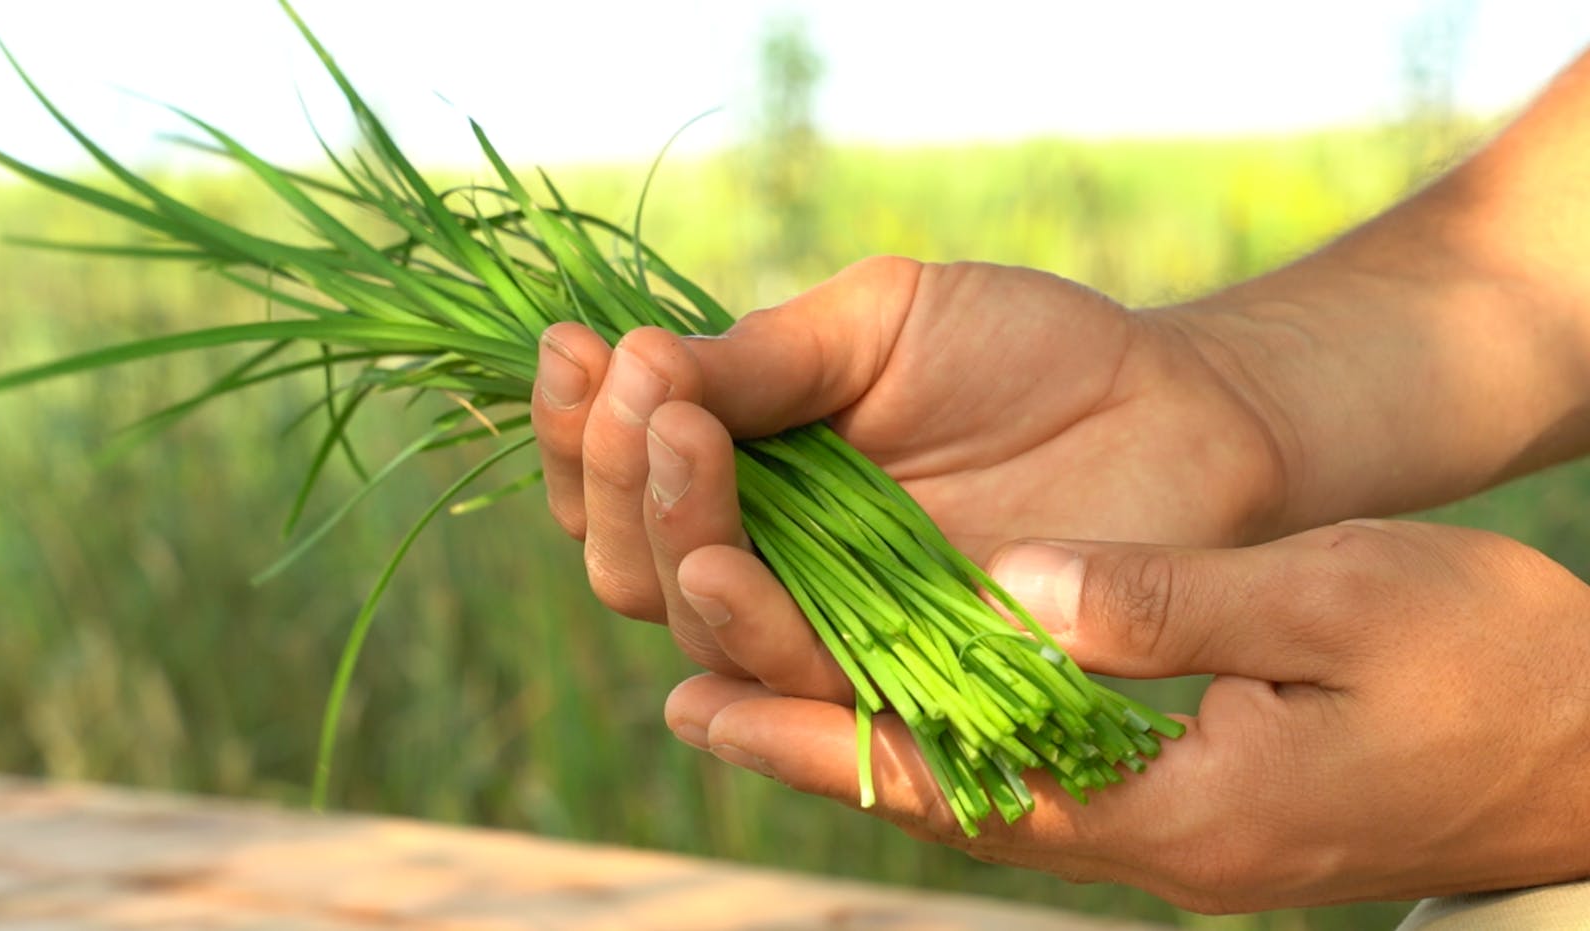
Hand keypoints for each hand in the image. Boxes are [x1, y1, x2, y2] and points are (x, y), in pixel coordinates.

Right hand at [529, 257, 1289, 678]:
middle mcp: (770, 559)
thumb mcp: (880, 320)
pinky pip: (807, 690)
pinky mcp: (908, 684)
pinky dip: (753, 636)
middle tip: (646, 399)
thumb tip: (632, 367)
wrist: (1175, 410)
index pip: (618, 478)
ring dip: (674, 543)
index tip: (572, 350)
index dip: (576, 427)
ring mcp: (834, 627)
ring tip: (683, 452)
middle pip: (633, 562)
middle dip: (616, 483)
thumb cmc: (1025, 351)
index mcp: (746, 469)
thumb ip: (765, 358)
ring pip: (703, 626)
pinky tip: (726, 571)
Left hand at [663, 520, 1589, 910]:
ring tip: (755, 677)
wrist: (1583, 750)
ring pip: (975, 783)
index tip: (703, 696)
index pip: (953, 782)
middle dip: (808, 743)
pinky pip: (1032, 767)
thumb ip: (1170, 601)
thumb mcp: (1335, 599)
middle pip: (939, 794)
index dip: (819, 740)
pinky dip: (945, 721)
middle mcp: (1145, 836)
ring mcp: (1166, 823)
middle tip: (684, 691)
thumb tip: (1018, 583)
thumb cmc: (1486, 665)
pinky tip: (907, 678)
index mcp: (1169, 809)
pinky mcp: (1187, 796)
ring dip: (863, 731)